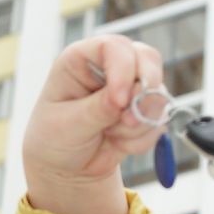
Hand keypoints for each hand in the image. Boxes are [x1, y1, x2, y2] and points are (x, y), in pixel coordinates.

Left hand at [21, 35, 166, 213]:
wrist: (67, 167)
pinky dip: (142, 138)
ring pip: (157, 93)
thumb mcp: (67, 125)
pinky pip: (158, 121)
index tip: (119, 101)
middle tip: (128, 121)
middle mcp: (109, 66)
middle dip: (144, 93)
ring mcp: (130, 86)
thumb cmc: (55, 138)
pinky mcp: (144, 109)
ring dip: (138, 122)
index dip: (123, 70)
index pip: (113, 47)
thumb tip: (124, 99)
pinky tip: (118, 142)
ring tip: (110, 135)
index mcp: (81, 59)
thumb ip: (96, 110)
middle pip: (147, 58)